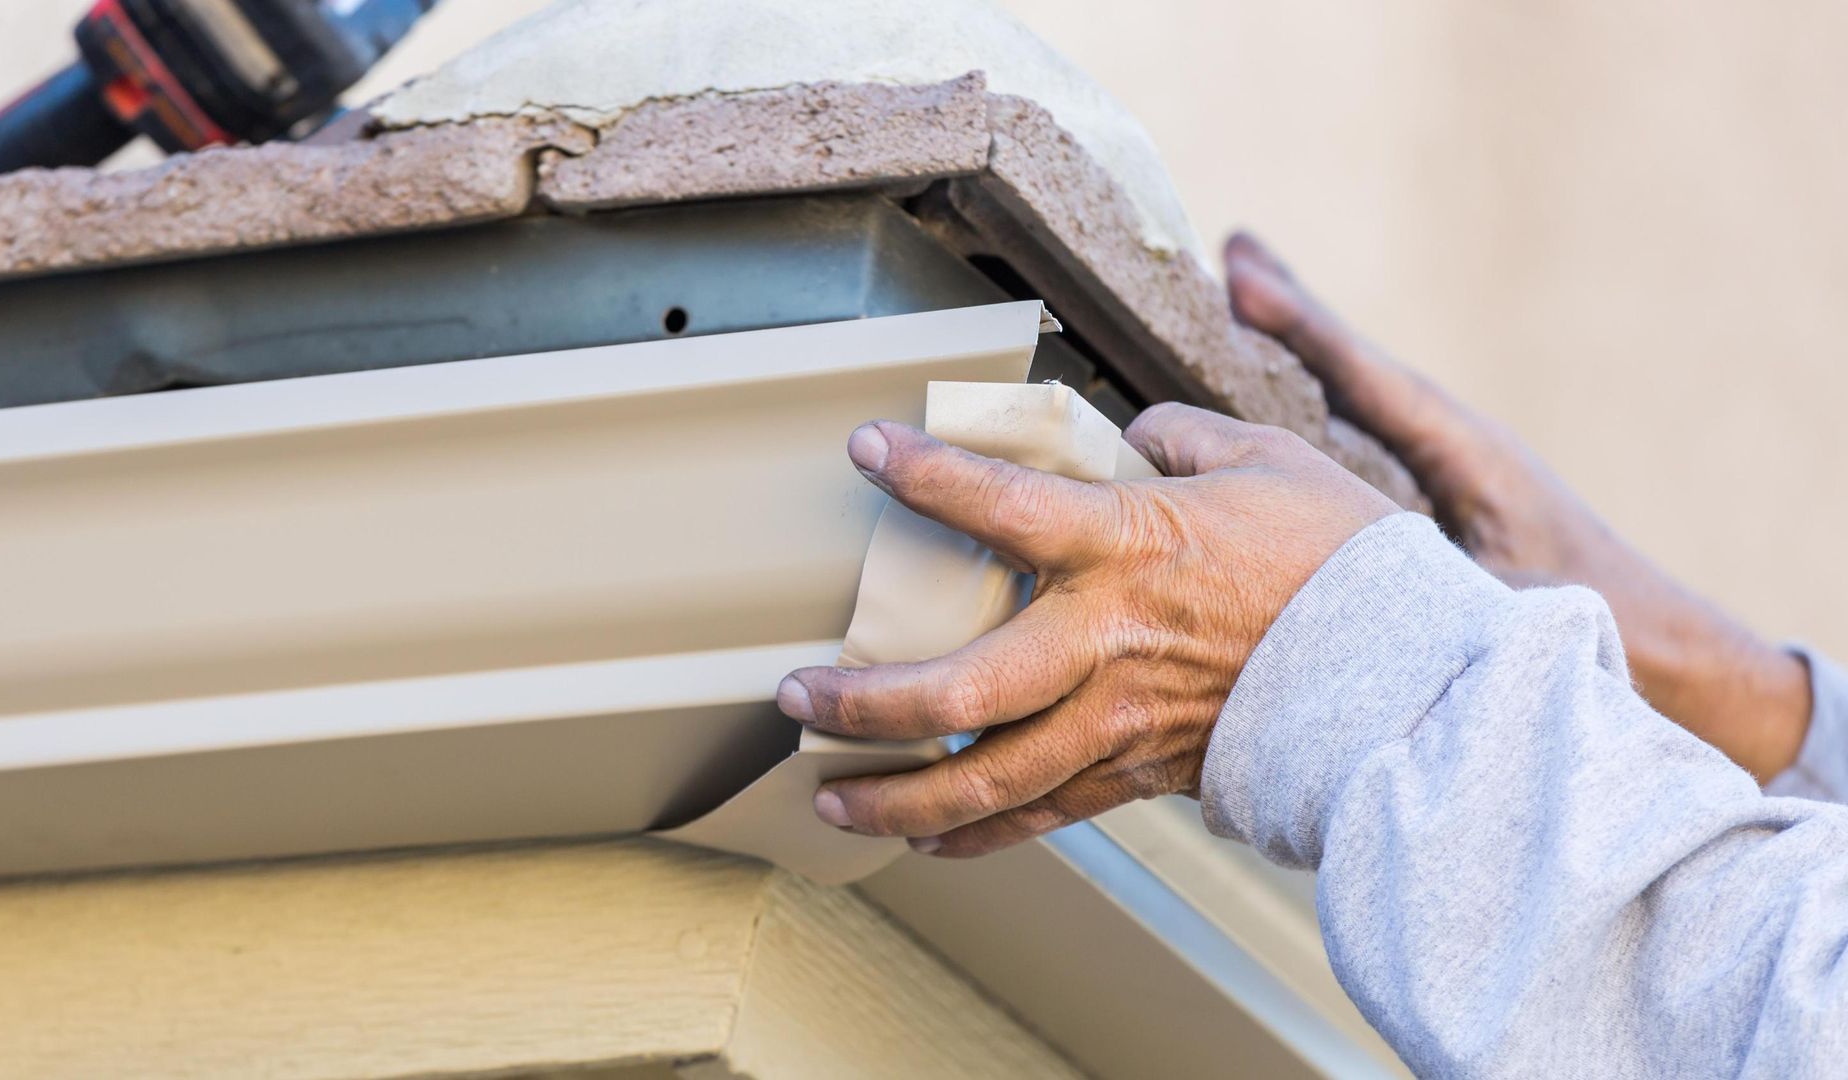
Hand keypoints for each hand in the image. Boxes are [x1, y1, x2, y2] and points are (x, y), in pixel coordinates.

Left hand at [775, 407, 1396, 856]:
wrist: (1412, 675)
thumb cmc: (1341, 558)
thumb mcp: (1264, 461)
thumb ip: (1179, 439)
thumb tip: (1132, 435)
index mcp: (1129, 544)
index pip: (1000, 505)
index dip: (925, 475)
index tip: (865, 449)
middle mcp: (1107, 641)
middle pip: (959, 686)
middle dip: (863, 701)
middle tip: (794, 699)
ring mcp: (1121, 720)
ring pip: (987, 776)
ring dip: (896, 796)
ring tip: (828, 797)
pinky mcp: (1145, 775)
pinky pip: (1045, 815)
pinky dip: (977, 833)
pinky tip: (923, 840)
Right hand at [1222, 232, 1811, 779]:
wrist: (1664, 643)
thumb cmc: (1594, 623)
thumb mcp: (1504, 600)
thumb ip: (1428, 577)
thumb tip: (1342, 555)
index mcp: (1468, 452)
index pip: (1368, 378)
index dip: (1302, 328)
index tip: (1242, 278)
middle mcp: (1454, 443)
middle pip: (1357, 365)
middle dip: (1295, 311)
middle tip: (1236, 249)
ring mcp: (1447, 465)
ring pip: (1359, 393)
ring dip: (1303, 349)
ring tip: (1246, 295)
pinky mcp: (1441, 494)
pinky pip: (1365, 431)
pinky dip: (1321, 397)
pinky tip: (1282, 397)